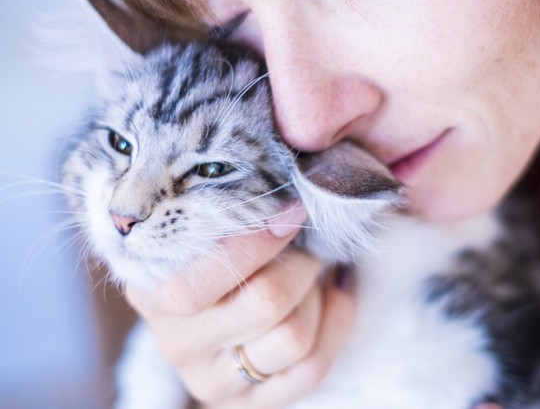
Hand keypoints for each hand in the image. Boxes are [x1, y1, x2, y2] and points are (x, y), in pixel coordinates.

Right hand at [125, 205, 355, 407]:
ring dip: (315, 296)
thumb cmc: (218, 256)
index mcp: (154, 292)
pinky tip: (332, 297)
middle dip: (300, 265)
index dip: (258, 243)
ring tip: (309, 276)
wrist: (214, 311)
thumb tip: (287, 201)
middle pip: (265, 303)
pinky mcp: (249, 403)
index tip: (291, 212)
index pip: (203, 280)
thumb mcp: (210, 230)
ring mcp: (211, 380)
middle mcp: (176, 343)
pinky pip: (312, 368)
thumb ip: (233, 211)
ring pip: (293, 338)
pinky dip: (335, 322)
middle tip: (304, 246)